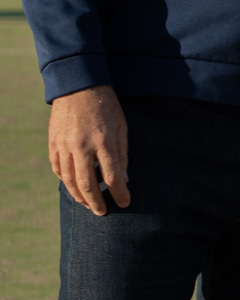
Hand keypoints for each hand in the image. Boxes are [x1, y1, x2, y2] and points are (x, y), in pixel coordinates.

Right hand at [48, 85, 129, 214]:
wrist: (79, 87)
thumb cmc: (107, 107)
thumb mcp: (122, 127)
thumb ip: (122, 154)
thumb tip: (124, 180)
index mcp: (103, 141)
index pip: (112, 177)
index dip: (120, 193)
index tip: (126, 202)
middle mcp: (82, 146)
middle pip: (88, 184)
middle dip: (96, 202)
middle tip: (103, 212)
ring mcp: (64, 146)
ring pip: (70, 180)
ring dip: (79, 196)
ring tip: (88, 204)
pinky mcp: (53, 144)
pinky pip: (58, 169)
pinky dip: (66, 181)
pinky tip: (74, 187)